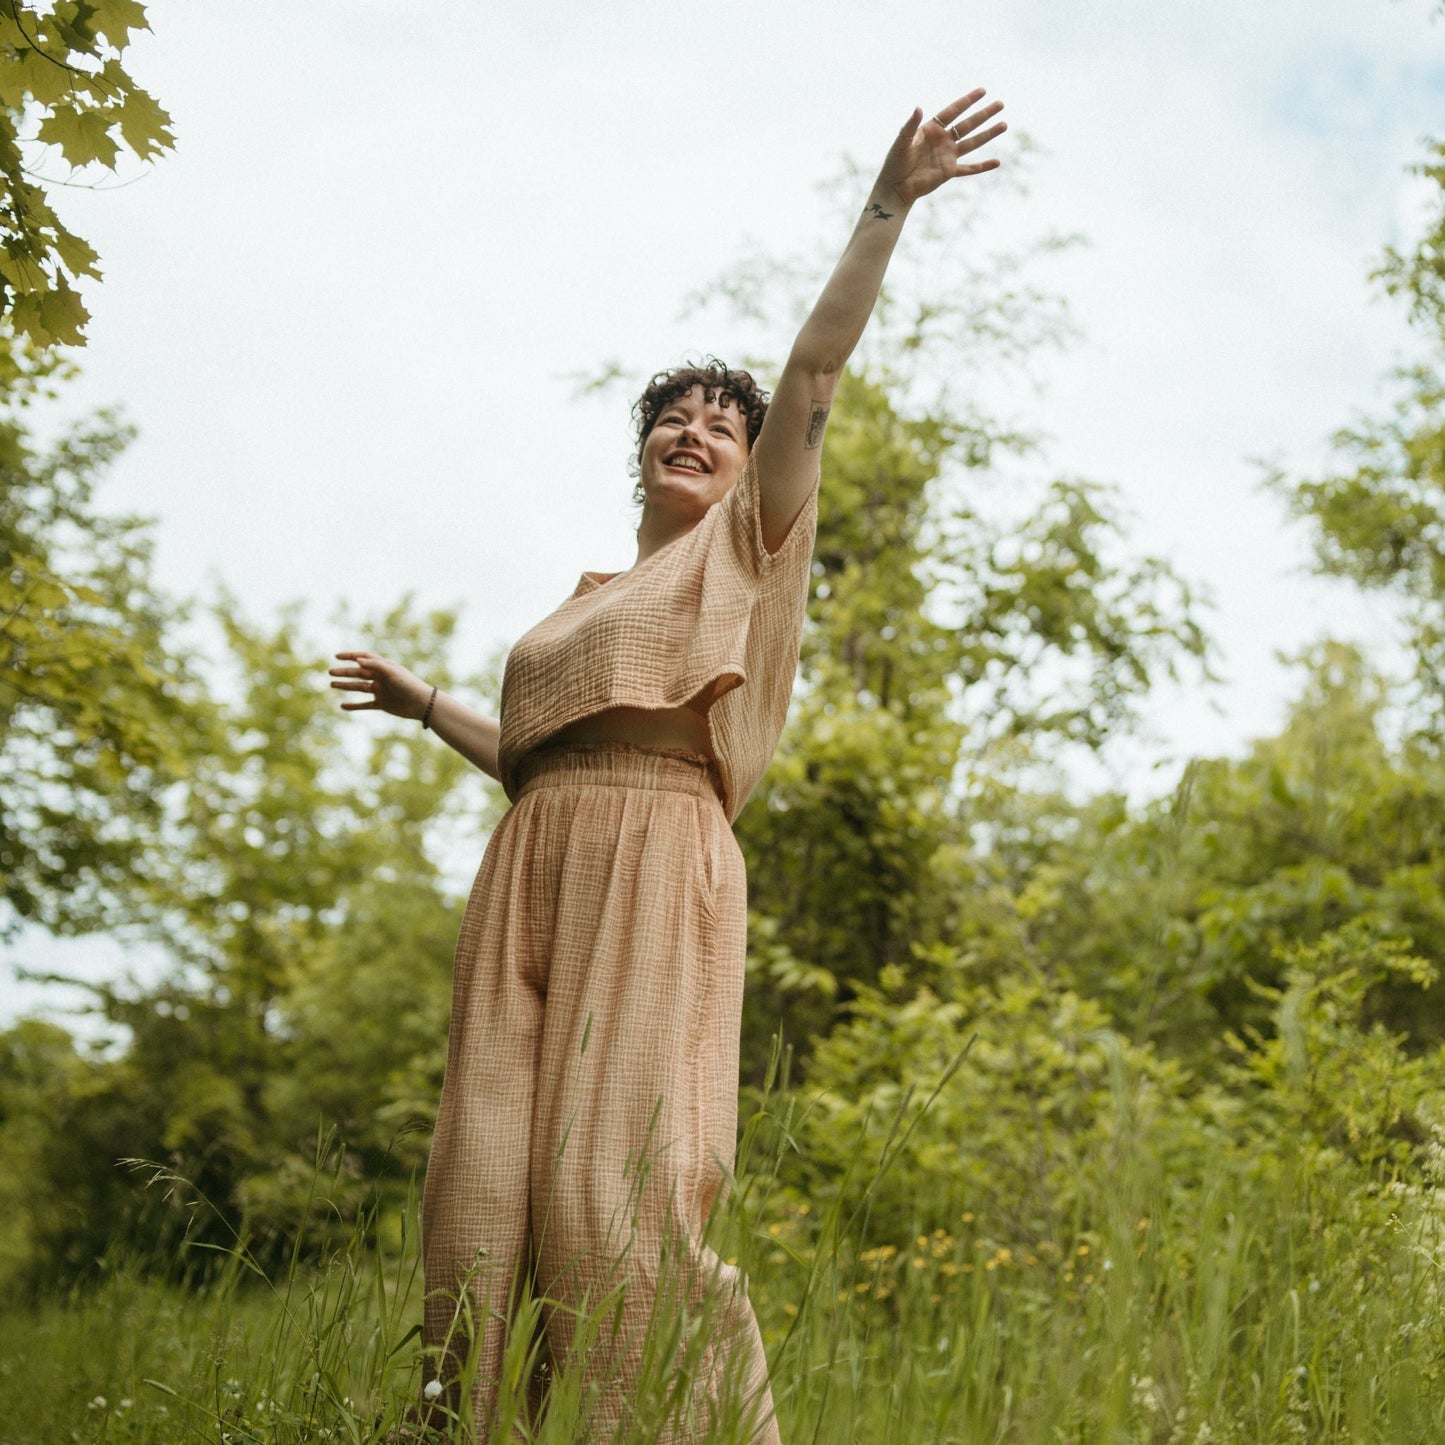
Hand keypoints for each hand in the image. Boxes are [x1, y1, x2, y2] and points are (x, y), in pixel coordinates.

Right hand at [329, 650, 432, 719]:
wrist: (421, 704)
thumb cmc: (409, 684)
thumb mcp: (392, 672)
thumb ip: (375, 665)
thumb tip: (358, 660)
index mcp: (384, 667)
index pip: (364, 658)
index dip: (351, 656)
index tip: (337, 656)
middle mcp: (381, 678)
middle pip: (359, 673)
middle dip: (345, 672)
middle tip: (330, 672)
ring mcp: (381, 691)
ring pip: (359, 687)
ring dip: (346, 686)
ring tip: (332, 684)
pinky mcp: (382, 704)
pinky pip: (365, 704)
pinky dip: (354, 705)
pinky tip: (342, 706)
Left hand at [875, 88, 1005, 207]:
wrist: (895, 186)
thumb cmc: (895, 162)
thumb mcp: (902, 141)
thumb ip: (911, 125)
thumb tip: (919, 107)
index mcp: (932, 129)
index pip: (953, 111)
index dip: (968, 101)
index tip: (982, 91)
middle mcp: (943, 140)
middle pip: (968, 124)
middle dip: (984, 114)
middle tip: (1000, 104)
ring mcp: (948, 155)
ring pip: (973, 143)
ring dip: (988, 134)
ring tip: (1004, 124)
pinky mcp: (949, 172)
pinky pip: (969, 168)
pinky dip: (982, 166)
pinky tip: (997, 162)